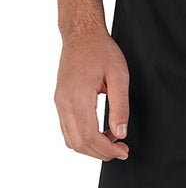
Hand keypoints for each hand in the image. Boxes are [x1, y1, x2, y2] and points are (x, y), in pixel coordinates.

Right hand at [55, 28, 129, 160]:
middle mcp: (64, 102)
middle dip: (101, 153)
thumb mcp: (119, 77)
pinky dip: (84, 137)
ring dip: (92, 147)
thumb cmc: (101, 51)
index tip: (124, 151)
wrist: (81, 35)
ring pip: (71, 139)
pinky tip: (102, 133)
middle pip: (78, 143)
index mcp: (78, 97)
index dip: (107, 150)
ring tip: (113, 142)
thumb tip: (121, 133)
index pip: (89, 136)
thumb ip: (120, 107)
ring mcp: (59, 102)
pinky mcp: (60, 101)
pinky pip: (68, 129)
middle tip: (121, 151)